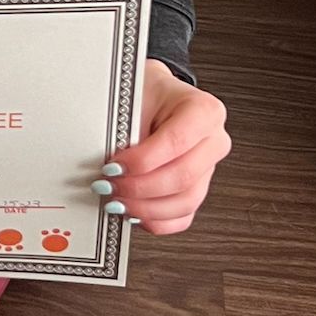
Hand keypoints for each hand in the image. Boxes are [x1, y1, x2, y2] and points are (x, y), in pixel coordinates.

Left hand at [101, 61, 229, 235]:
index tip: (113, 166)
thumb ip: (125, 126)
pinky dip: (155, 221)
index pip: (176, 142)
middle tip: (109, 186)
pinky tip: (133, 212)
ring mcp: (208, 169)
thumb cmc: (146, 95)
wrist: (154, 98)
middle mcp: (213, 141)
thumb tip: (102, 158)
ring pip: (184, 203)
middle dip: (139, 188)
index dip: (142, 160)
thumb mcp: (133, 97)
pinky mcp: (198, 190)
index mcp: (204, 110)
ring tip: (116, 201)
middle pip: (182, 177)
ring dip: (144, 208)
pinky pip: (182, 217)